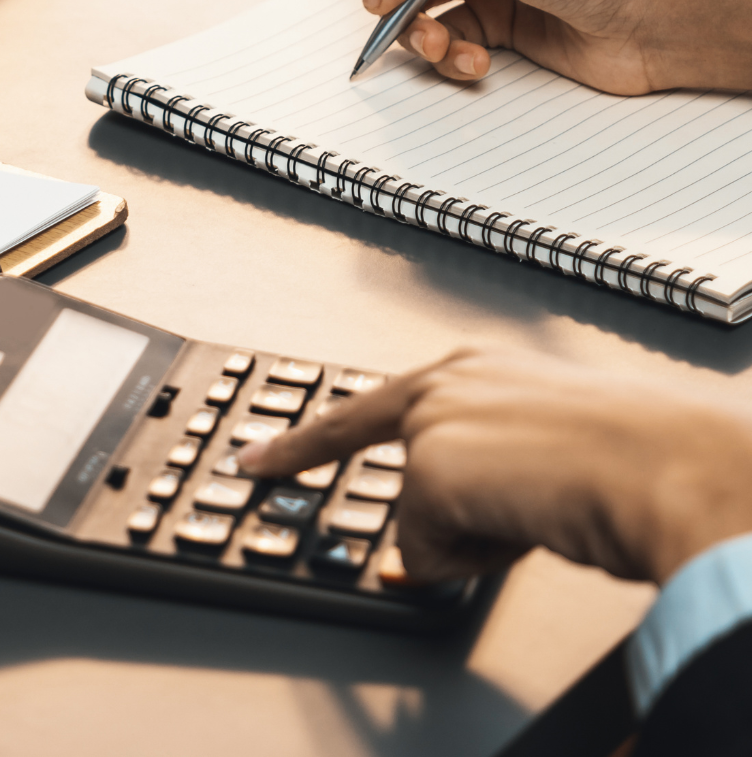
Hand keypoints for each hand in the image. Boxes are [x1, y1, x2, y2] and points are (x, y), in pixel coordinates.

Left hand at [238, 347, 751, 583]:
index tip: (255, 455)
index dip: (302, 439)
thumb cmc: (639, 456)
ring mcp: (434, 420)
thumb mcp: (545, 448)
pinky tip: (528, 525)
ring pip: (421, 520)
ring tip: (544, 507)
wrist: (674, 467)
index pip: (367, 408)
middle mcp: (445, 383)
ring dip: (475, 537)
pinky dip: (477, 560)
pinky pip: (431, 553)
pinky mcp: (432, 467)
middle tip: (313, 475)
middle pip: (385, 461)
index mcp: (474, 371)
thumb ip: (482, 473)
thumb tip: (434, 539)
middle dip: (394, 492)